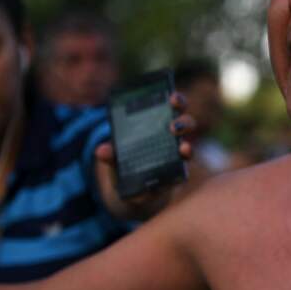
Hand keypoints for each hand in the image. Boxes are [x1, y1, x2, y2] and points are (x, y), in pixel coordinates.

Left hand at [95, 93, 197, 220]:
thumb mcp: (114, 159)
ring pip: (189, 147)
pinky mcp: (177, 177)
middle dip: (183, 122)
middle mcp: (173, 139)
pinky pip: (185, 173)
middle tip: (173, 126)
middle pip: (187, 124)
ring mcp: (177, 159)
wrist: (132, 193)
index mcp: (159, 125)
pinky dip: (182, 172)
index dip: (177, 100)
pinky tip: (179, 172)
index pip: (173, 107)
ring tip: (182, 148)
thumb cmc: (126, 166)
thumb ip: (109, 154)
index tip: (172, 96)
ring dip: (188, 147)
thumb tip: (101, 150)